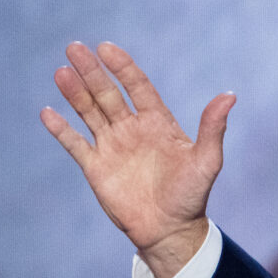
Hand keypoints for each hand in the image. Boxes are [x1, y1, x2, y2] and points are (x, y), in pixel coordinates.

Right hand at [40, 41, 235, 277]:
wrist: (170, 230)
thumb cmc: (192, 195)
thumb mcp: (207, 161)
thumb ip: (213, 128)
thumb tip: (230, 95)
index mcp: (157, 122)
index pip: (137, 86)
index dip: (123, 67)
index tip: (106, 48)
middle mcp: (132, 128)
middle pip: (108, 93)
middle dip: (92, 72)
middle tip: (74, 48)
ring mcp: (112, 146)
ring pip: (89, 113)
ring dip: (75, 93)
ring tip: (61, 72)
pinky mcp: (96, 168)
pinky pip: (75, 144)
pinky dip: (61, 129)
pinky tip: (47, 111)